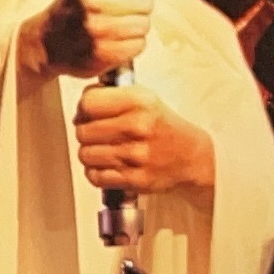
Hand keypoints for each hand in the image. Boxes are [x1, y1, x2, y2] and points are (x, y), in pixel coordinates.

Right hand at [20, 0, 155, 83]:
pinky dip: (131, 45)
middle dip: (138, 6)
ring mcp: (98, 29)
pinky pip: (139, 45)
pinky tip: (114, 41)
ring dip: (135, 26)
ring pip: (145, 24)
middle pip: (147, 2)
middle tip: (121, 10)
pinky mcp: (104, 53)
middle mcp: (93, 1)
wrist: (47, 42)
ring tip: (116, 26)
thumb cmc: (76, 5)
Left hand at [74, 83, 216, 197]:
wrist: (193, 158)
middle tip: (97, 134)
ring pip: (85, 154)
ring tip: (104, 150)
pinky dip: (97, 172)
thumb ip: (111, 94)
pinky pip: (95, 176)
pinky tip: (108, 166)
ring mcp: (136, 155)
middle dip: (85, 132)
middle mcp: (137, 127)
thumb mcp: (144, 98)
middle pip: (82, 130)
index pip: (88, 102)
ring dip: (90, 153)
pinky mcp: (135, 179)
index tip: (88, 113)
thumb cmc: (164, 127)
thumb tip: (80, 103)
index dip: (83, 108)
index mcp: (139, 101)